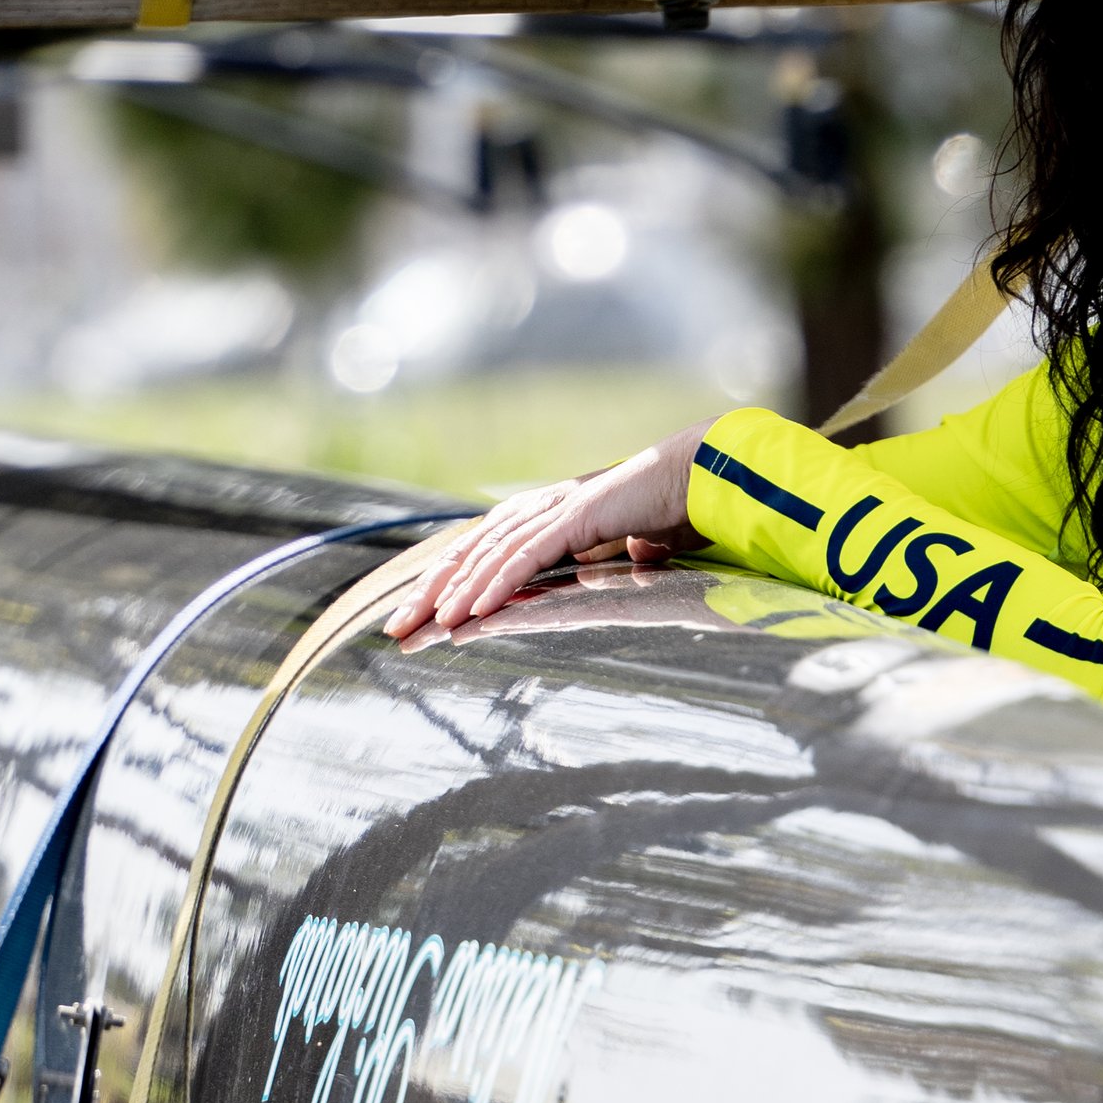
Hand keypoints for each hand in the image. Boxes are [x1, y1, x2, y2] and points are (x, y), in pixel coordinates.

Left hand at [382, 431, 707, 638]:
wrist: (708, 473)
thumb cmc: (677, 506)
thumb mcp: (639, 542)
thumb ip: (626, 551)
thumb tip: (637, 558)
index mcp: (550, 514)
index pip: (483, 551)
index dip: (448, 583)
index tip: (421, 617)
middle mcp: (544, 508)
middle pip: (471, 553)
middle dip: (430, 593)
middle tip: (395, 630)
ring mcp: (559, 510)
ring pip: (491, 557)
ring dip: (455, 594)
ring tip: (428, 627)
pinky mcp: (578, 518)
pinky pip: (527, 558)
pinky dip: (497, 584)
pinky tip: (473, 611)